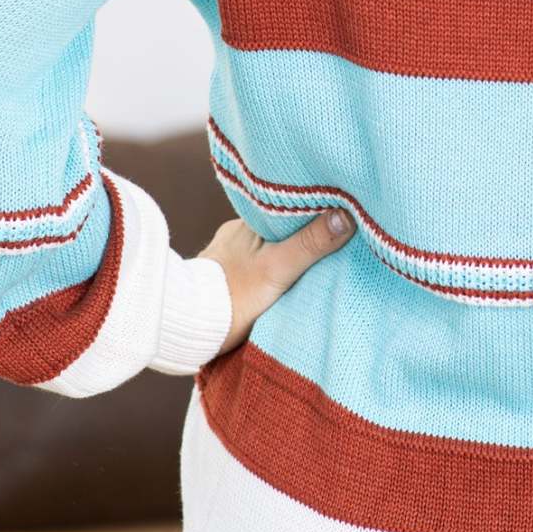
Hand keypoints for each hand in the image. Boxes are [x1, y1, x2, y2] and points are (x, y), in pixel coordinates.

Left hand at [199, 209, 355, 356]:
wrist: (186, 326)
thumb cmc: (233, 297)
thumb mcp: (278, 270)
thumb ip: (310, 244)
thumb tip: (347, 216)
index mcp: (253, 220)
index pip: (294, 206)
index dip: (320, 207)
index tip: (346, 210)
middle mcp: (240, 229)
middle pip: (284, 225)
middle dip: (306, 230)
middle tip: (338, 237)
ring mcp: (230, 250)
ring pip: (269, 243)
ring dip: (288, 249)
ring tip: (316, 259)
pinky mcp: (224, 271)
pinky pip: (256, 260)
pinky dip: (271, 264)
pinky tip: (282, 275)